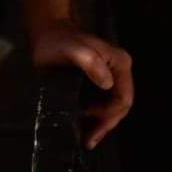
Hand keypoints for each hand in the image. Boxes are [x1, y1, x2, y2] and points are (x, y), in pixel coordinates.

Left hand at [30, 18, 132, 149]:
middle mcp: (118, 72)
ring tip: (86, 140)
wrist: (47, 32)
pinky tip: (84, 129)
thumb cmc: (58, 39)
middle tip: (89, 140)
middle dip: (106, 124)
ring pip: (111, 108)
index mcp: (119, 63)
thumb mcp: (72, 47)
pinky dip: (94, 118)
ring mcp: (109, 78)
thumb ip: (89, 61)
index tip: (89, 118)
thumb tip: (107, 83)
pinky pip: (101, 105)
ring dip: (100, 125)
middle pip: (119, 106)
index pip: (123, 97)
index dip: (109, 113)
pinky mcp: (98, 83)